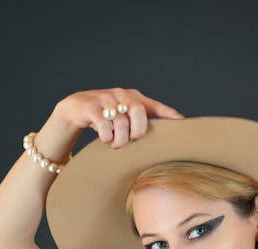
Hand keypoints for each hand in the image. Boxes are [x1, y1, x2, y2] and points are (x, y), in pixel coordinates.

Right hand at [55, 86, 184, 148]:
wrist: (76, 108)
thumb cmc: (106, 115)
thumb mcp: (124, 116)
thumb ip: (141, 122)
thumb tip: (164, 137)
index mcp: (133, 97)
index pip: (153, 105)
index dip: (167, 113)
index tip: (180, 121)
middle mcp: (121, 94)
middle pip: (137, 111)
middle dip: (137, 130)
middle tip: (132, 140)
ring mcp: (105, 99)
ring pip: (121, 122)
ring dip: (119, 140)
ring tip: (116, 144)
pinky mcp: (91, 107)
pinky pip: (104, 125)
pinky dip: (106, 137)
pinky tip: (104, 138)